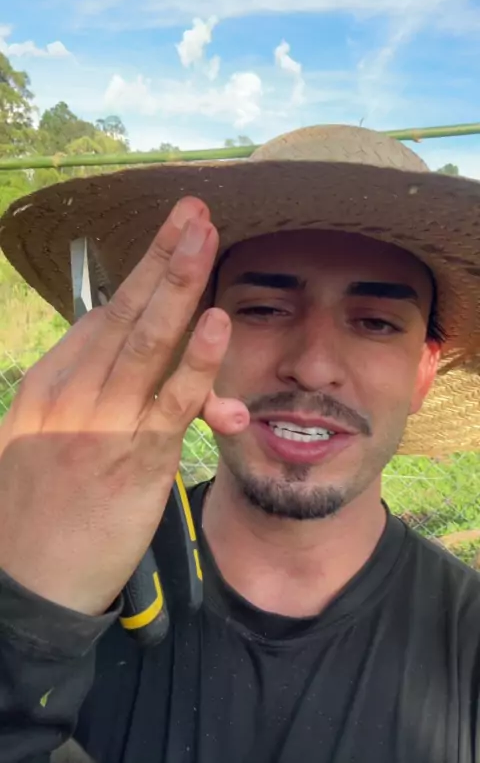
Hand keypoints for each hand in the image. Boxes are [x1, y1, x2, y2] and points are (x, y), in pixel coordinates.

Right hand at [0, 197, 248, 615]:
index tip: (173, 231)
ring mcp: (100, 423)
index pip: (106, 313)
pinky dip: (195, 363)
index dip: (144, 269)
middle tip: (194, 210)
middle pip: (125, 311)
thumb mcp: (44, 436)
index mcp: (51, 381)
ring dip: (178, 285)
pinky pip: (168, 403)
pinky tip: (215, 324)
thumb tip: (120, 353)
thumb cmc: (36, 509)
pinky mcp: (130, 460)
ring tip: (204, 237)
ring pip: (146, 341)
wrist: (22, 583)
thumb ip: (85, 392)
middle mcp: (71, 392)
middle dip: (163, 257)